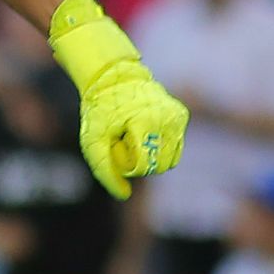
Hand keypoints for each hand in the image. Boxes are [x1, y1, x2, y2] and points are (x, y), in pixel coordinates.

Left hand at [48, 0, 188, 200]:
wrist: (112, 77)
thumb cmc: (100, 110)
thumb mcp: (92, 141)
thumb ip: (104, 171)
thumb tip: (124, 196)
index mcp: (146, 122)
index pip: (143, 166)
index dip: (127, 165)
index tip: (116, 147)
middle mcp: (168, 119)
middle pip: (158, 166)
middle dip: (139, 161)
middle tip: (123, 140)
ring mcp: (177, 117)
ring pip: (170, 160)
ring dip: (151, 155)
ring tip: (133, 136)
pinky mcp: (181, 116)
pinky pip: (175, 147)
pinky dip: (160, 146)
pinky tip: (143, 131)